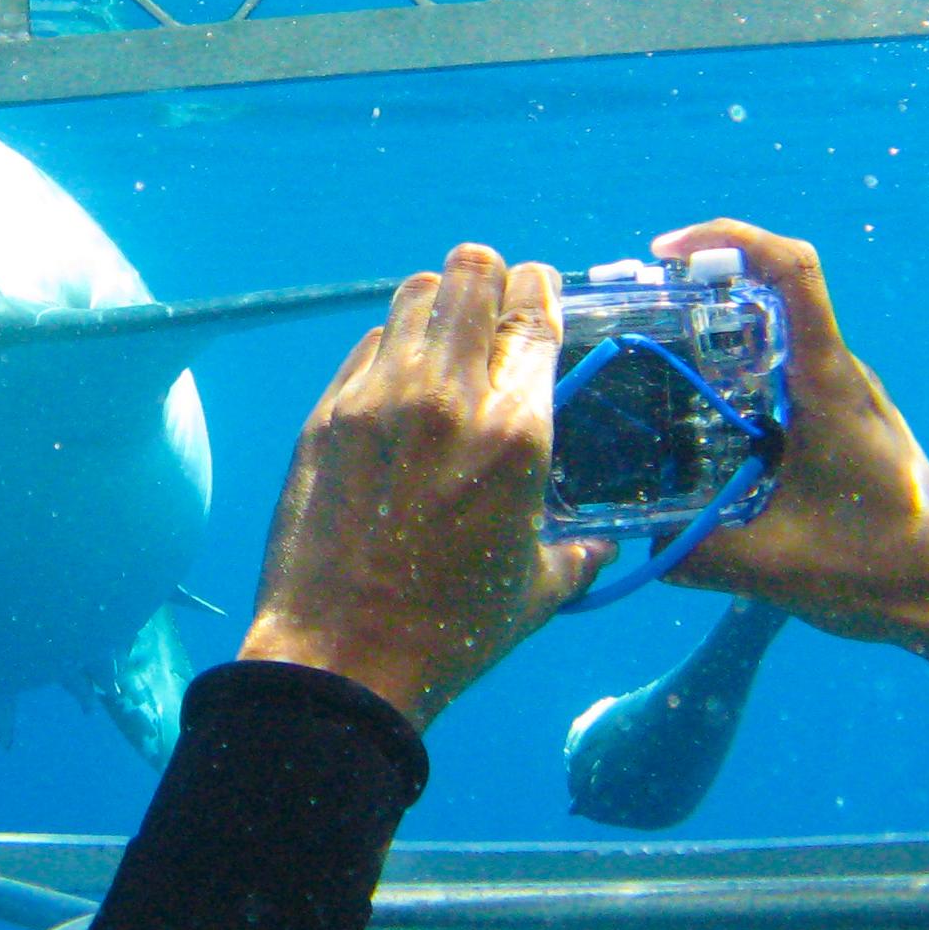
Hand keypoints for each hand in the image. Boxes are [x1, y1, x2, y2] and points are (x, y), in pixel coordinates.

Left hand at [238, 245, 612, 727]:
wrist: (342, 656)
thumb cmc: (451, 633)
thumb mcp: (538, 589)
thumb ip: (578, 552)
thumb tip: (600, 544)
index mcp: (518, 432)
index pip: (536, 311)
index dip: (541, 290)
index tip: (539, 294)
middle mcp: (449, 397)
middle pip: (472, 273)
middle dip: (490, 278)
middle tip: (491, 306)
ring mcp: (380, 399)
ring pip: (413, 293)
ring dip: (438, 303)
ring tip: (445, 335)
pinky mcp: (328, 414)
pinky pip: (368, 345)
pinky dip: (391, 348)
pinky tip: (399, 384)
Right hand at [649, 219, 928, 674]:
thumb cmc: (882, 571)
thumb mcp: (770, 568)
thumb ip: (693, 554)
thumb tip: (635, 542)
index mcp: (829, 386)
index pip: (791, 270)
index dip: (728, 239)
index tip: (667, 256)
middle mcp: (841, 378)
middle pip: (774, 295)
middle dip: (703, 288)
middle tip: (638, 315)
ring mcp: (848, 400)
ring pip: (779, 340)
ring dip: (720, 336)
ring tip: (655, 364)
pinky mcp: (848, 428)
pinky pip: (787, 379)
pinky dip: (739, 380)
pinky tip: (701, 423)